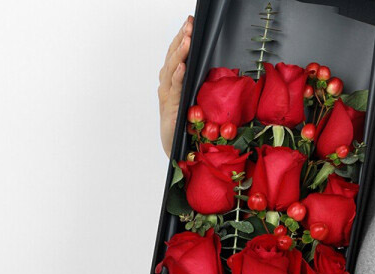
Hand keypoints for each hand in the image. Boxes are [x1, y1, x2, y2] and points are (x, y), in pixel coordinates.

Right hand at [158, 16, 193, 156]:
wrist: (174, 149)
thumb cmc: (184, 126)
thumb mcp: (191, 101)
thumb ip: (195, 86)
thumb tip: (209, 70)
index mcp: (171, 83)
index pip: (176, 55)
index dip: (181, 39)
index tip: (190, 23)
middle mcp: (166, 87)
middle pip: (172, 58)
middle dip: (181, 40)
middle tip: (189, 25)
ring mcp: (167, 97)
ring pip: (172, 70)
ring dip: (180, 53)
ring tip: (187, 39)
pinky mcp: (171, 109)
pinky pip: (175, 90)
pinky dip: (178, 77)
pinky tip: (183, 66)